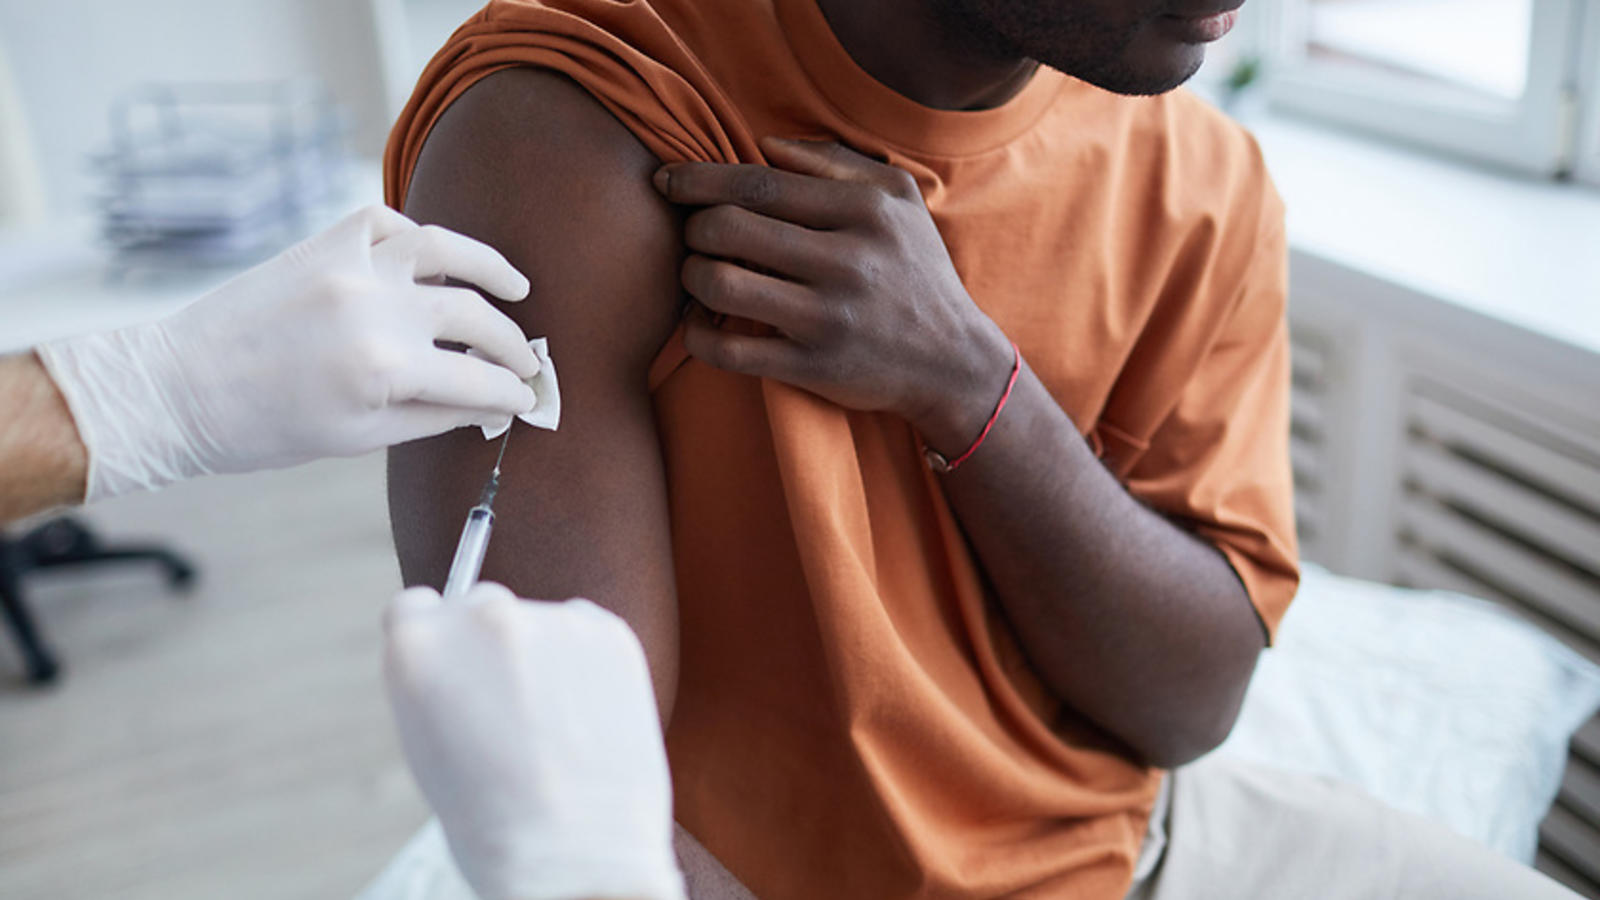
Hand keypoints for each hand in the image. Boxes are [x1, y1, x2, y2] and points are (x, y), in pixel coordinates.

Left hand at [37, 206, 539, 500]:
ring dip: (489, 268)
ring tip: (516, 288)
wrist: (179, 388)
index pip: (478, 379)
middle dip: (512, 344)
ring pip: (444, 250)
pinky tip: (435, 263)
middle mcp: (374, 307)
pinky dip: (417, 239)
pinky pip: (387, 224)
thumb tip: (489, 408)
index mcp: (384, 368)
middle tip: (528, 363)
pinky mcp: (323, 243)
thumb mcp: (359, 439)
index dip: (513, 393)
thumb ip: (434, 416)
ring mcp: (348, 266)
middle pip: (474, 316)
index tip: (531, 400)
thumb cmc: (264, 429)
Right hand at [383, 584, 685, 899]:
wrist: (572, 858)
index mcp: (416, 646)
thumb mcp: (430, 744)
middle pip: (482, 607)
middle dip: (493, 646)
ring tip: (559, 730)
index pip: (415, 607)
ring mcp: (549, 619)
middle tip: (514, 709)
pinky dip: (590, 663)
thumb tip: (470, 654)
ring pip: (542, 623)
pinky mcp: (609, 630)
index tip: (456, 667)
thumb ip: (443, 682)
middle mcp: (481, 617)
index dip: (437, 640)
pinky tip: (591, 718)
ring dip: (547, 657)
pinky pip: (590, 633)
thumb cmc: (492, 822)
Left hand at [653, 138, 1011, 455]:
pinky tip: (701, 324)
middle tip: (693, 233)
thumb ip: (836, 162)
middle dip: (692, 227)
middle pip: (727, 228)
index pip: (757, 183)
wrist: (952, 362)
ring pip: (719, 285)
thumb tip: (765, 144)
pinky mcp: (812, 367)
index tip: (667, 181)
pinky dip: (697, 336)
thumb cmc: (914, 271)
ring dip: (690, 277)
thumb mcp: (899, 200)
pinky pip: (728, 350)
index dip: (699, 179)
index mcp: (864, 211)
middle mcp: (846, 262)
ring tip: (698, 274)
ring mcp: (827, 318)